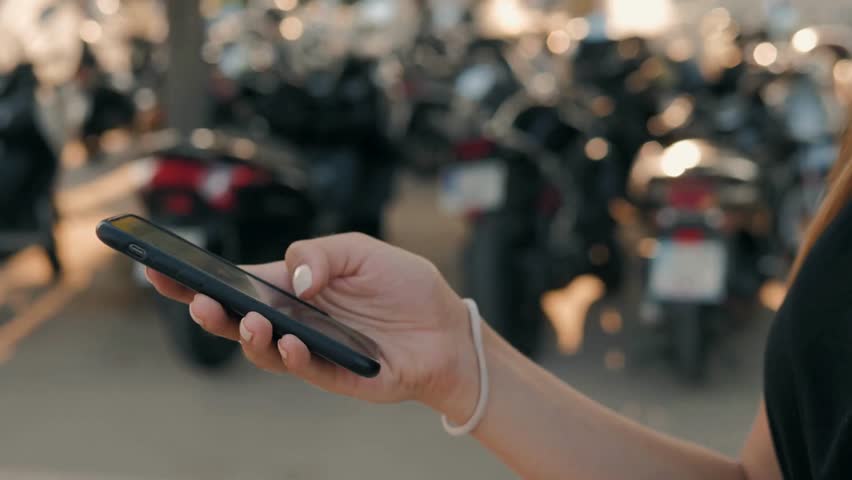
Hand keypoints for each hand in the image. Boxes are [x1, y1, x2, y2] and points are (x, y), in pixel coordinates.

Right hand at [146, 233, 477, 414]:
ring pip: (261, 349)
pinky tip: (291, 340)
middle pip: (236, 318)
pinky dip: (291, 355)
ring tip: (248, 320)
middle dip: (207, 310)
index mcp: (295, 285)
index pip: (238, 282)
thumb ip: (322, 254)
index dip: (198, 278)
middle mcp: (295, 318)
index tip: (159, 266)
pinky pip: (302, 368)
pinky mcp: (333, 374)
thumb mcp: (364, 251)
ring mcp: (311, 349)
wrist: (447, 330)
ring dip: (247, 336)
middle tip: (196, 299)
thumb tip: (292, 276)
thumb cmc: (405, 288)